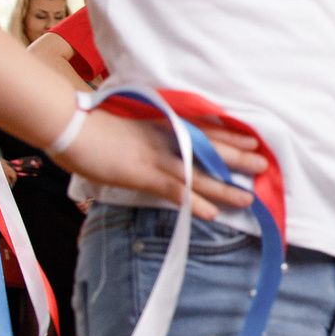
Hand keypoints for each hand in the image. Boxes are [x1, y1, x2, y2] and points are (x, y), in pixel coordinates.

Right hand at [54, 110, 254, 220]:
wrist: (69, 124)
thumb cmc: (92, 122)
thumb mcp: (127, 122)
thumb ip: (146, 130)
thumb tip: (155, 139)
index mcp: (161, 124)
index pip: (203, 130)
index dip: (229, 137)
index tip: (253, 140)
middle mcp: (164, 139)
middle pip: (208, 149)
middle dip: (237, 159)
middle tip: (264, 166)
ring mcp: (154, 158)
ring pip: (198, 175)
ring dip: (223, 188)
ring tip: (247, 198)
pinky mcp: (141, 174)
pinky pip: (173, 190)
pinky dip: (193, 202)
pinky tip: (210, 213)